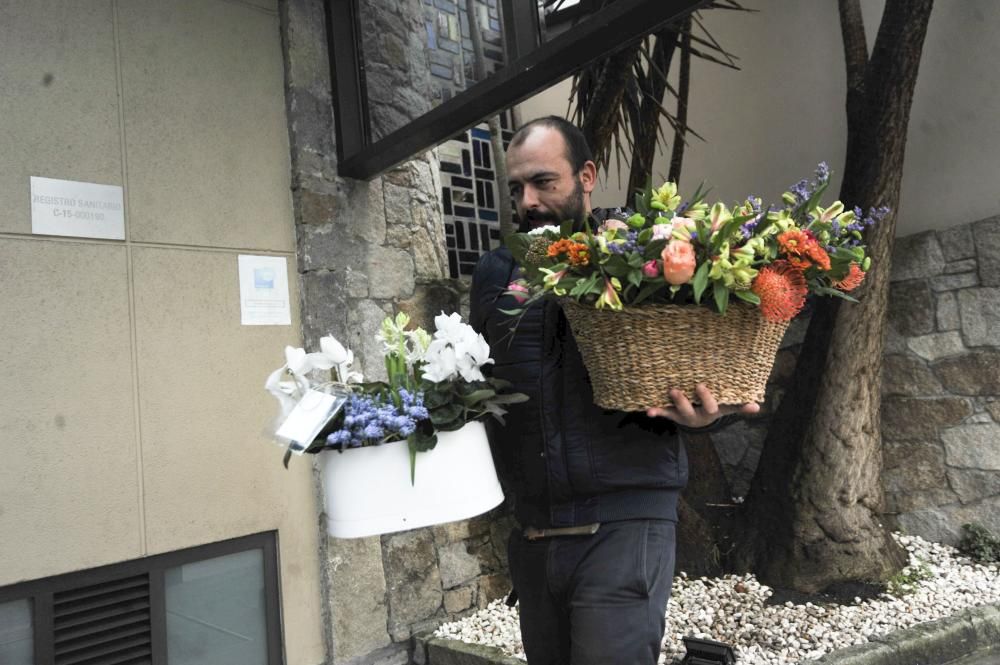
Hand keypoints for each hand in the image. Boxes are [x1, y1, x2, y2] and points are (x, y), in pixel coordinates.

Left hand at [645, 383, 759, 428]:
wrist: (698, 421)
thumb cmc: (713, 408)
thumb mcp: (726, 407)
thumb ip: (739, 406)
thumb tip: (757, 407)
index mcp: (709, 412)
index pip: (711, 407)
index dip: (708, 399)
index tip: (701, 386)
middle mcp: (695, 415)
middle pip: (691, 410)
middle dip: (690, 399)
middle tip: (694, 385)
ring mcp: (682, 415)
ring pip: (677, 411)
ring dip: (675, 402)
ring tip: (672, 390)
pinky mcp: (671, 413)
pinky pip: (664, 413)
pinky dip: (656, 411)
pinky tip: (649, 410)